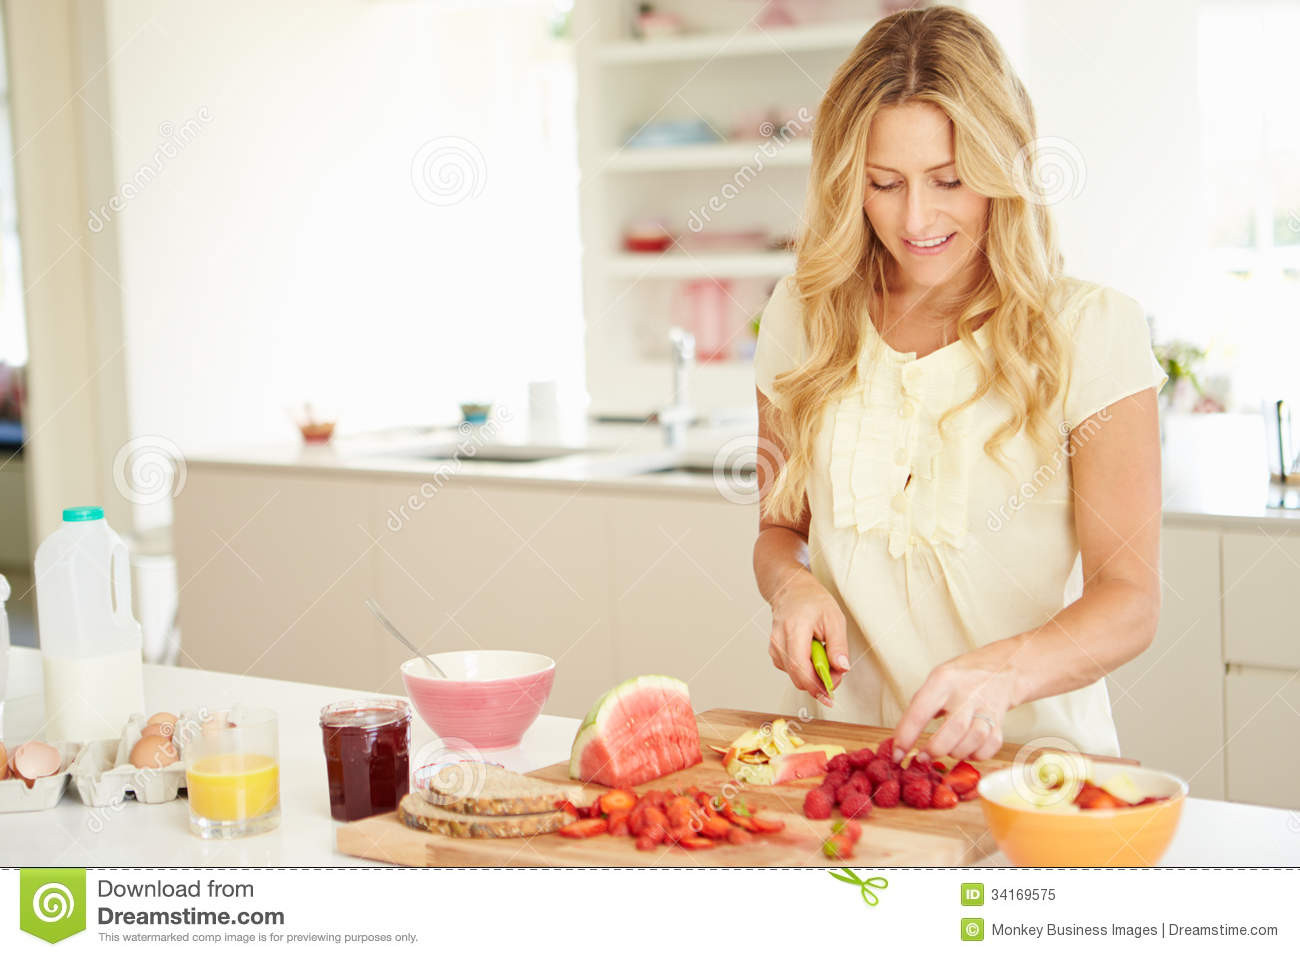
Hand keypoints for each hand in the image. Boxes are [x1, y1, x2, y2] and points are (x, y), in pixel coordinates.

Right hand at [768, 572, 849, 706]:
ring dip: (813, 675)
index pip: (800, 668)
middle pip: (797, 678)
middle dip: (819, 682)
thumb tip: (842, 669)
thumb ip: (838, 646)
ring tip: (824, 656)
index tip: (832, 689)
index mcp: (794, 629)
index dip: (817, 685)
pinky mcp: (775, 652)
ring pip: (795, 676)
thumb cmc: (812, 600)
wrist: (792, 589)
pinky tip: (812, 655)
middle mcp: (779, 640)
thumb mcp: (834, 619)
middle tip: (836, 672)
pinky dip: (805, 669)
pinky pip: (791, 670)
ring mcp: (774, 647)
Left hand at [891, 641, 1022, 761]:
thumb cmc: (961, 677)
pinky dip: (975, 755)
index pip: (920, 711)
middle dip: (934, 749)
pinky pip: (989, 747)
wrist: (1002, 668)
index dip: (906, 736)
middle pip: (953, 728)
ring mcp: (987, 708)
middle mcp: (967, 694)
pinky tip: (966, 749)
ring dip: (956, 752)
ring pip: (973, 740)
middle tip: (922, 758)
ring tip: (945, 750)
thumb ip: (921, 706)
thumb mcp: (936, 679)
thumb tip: (902, 739)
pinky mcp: (1000, 722)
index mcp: (943, 680)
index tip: (896, 754)